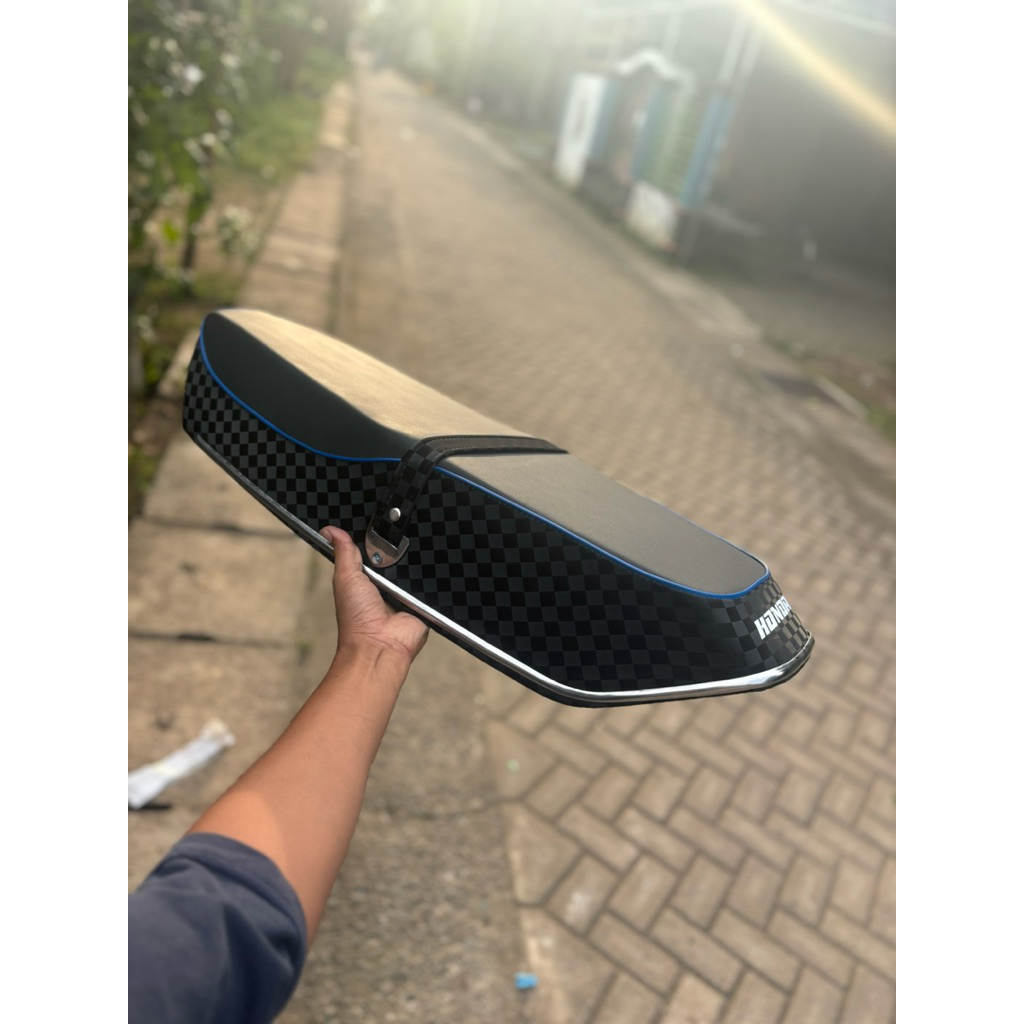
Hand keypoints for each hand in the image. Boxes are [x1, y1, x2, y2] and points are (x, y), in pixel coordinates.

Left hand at [319, 526, 428, 676]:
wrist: (380, 646)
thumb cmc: (357, 618)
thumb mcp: (346, 578)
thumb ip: (343, 554)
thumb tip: (330, 530)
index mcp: (368, 579)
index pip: (376, 552)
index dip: (378, 538)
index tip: (383, 519)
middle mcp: (389, 587)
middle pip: (399, 558)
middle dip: (401, 548)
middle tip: (403, 533)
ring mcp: (408, 595)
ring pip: (418, 569)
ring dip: (417, 564)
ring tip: (417, 552)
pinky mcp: (425, 603)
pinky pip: (432, 585)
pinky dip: (432, 578)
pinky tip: (432, 567)